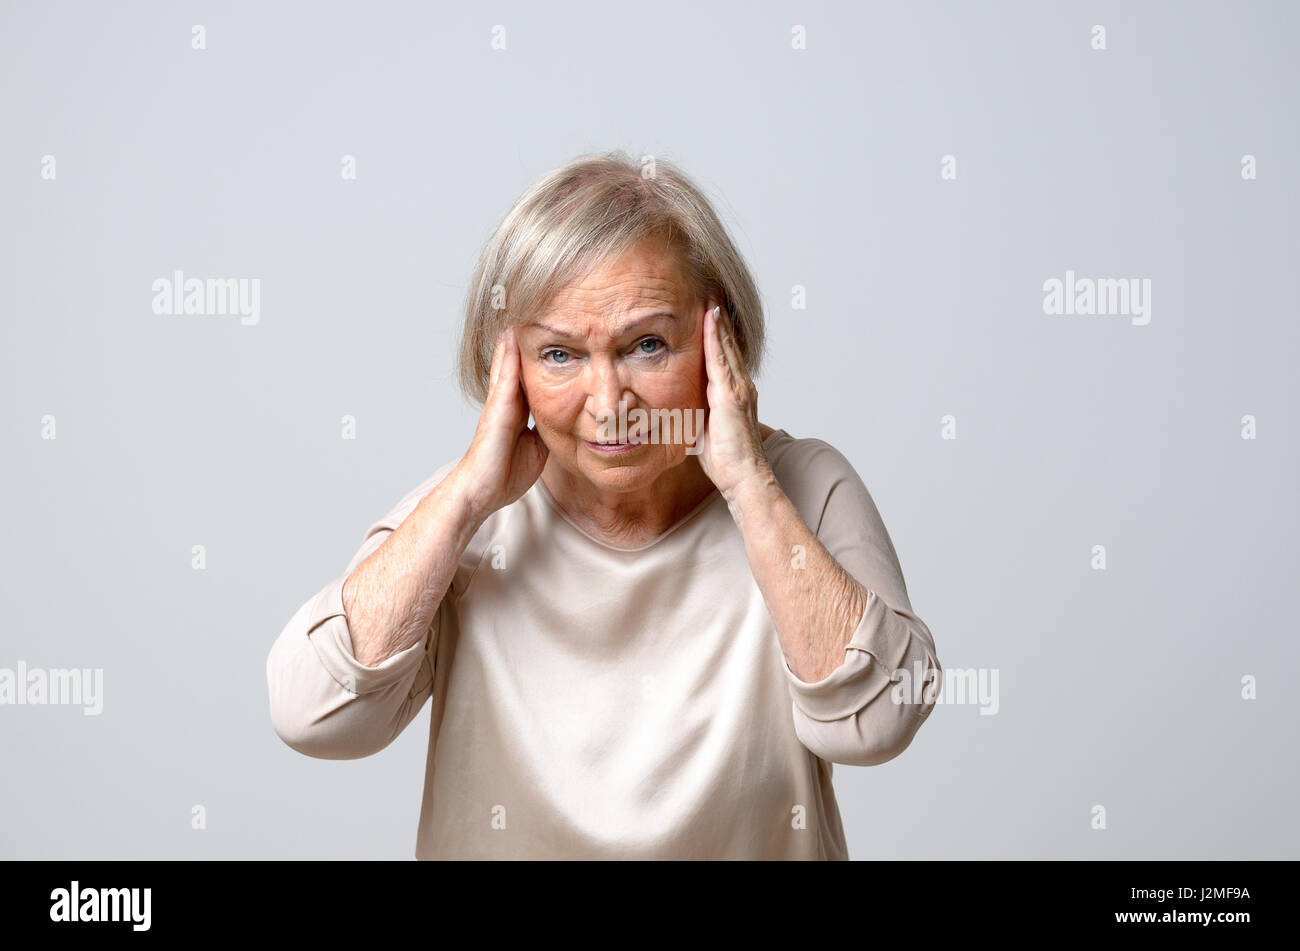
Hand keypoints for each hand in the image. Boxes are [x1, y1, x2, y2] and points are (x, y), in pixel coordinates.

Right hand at [451, 325, 548, 521]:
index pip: (528, 376)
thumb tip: (563, 424)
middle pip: (515, 363)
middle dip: (521, 340)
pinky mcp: (496, 409)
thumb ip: (545, 431)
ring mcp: (499, 403)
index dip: (536, 356)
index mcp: (517, 411)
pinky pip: (505, 376)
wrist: (482, 491)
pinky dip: (508, 355)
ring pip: (507, 362)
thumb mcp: (536, 449)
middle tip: (528, 310)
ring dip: (513, 338)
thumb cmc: (505, 475)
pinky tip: (511, 335)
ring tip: (518, 310)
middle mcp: (506, 402)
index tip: (546, 333)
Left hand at [695, 301, 771, 495]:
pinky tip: (710, 318)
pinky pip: (721, 358)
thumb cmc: (727, 462)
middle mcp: (741, 386)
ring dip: (717, 321)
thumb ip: (698, 415)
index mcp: (734, 394)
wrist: (744, 477)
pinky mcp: (731, 395)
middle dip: (719, 319)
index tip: (708, 312)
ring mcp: (738, 388)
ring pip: (725, 346)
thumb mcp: (706, 430)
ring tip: (710, 296)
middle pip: (728, 345)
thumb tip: (679, 409)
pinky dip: (715, 336)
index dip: (716, 334)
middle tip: (712, 293)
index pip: (723, 356)